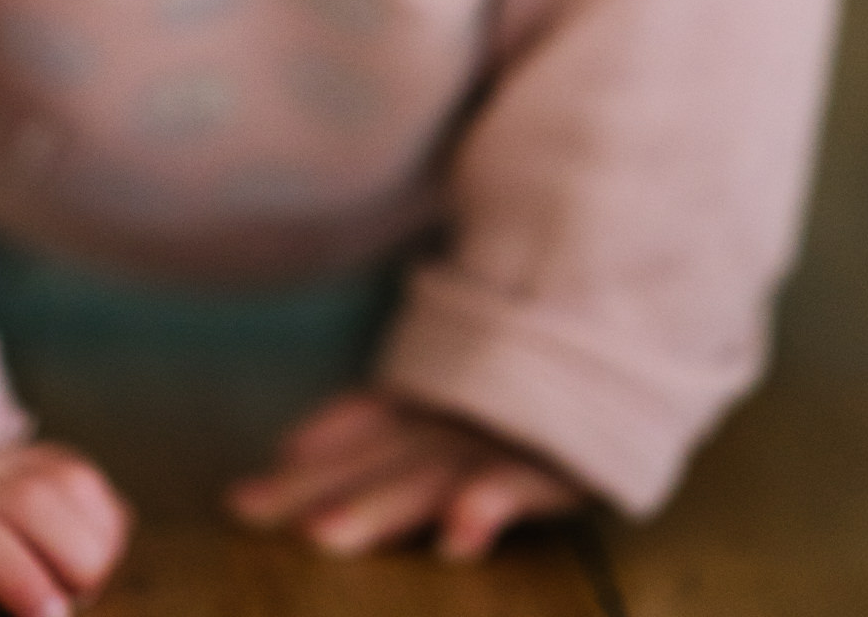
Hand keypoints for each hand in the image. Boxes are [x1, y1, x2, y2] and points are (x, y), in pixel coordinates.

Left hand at [224, 389, 583, 559]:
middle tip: (256, 517)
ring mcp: (505, 434)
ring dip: (383, 503)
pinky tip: (458, 537)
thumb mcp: (446, 392)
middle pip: (378, 458)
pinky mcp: (562, 458)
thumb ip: (376, 415)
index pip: (361, 428)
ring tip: (329, 535)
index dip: (304, 459)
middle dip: (319, 490)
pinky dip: (488, 504)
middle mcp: (457, 415)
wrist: (625, 330)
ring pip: (433, 472)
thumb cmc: (522, 378)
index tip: (241, 497)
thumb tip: (291, 450)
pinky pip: (521, 481)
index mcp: (431, 401)